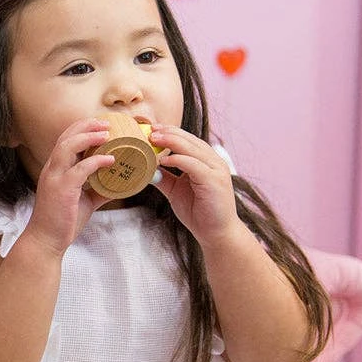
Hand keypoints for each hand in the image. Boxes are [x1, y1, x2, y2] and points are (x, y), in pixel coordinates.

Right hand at [25, 117, 115, 254]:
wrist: (46, 241)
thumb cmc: (63, 221)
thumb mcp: (85, 201)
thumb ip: (99, 190)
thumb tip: (121, 185)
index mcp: (55, 169)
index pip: (65, 139)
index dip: (82, 128)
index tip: (101, 124)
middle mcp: (52, 169)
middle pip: (66, 136)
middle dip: (86, 126)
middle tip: (107, 123)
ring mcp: (55, 178)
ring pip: (68, 146)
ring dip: (88, 137)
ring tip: (107, 134)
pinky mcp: (62, 190)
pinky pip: (79, 169)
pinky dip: (96, 161)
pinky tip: (110, 160)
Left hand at [149, 125, 239, 243]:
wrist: (216, 232)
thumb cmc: (199, 212)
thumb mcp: (175, 191)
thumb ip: (164, 178)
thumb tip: (146, 169)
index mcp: (205, 161)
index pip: (188, 141)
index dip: (170, 133)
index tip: (152, 129)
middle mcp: (213, 162)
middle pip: (190, 141)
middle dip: (169, 133)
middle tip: (150, 130)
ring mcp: (216, 170)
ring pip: (192, 149)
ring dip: (172, 142)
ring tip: (154, 139)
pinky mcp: (214, 181)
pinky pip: (195, 165)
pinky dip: (179, 160)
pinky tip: (164, 160)